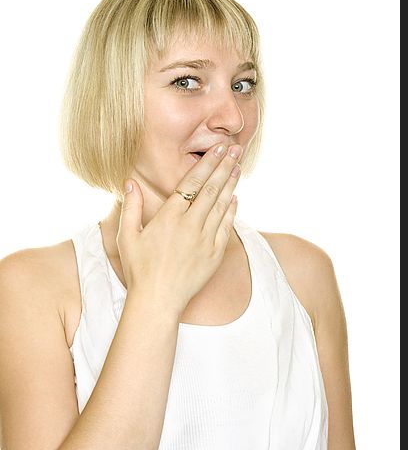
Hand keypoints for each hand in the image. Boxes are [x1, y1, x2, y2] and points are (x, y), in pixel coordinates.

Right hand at [116, 143, 241, 315]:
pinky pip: (227, 227)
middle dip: (224, 166)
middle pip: (211, 189)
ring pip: (222, 205)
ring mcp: (205, 239)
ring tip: (238, 167)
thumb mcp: (127, 236)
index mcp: (169, 217)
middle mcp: (190, 225)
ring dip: (231, 184)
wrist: (158, 301)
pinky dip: (232, 210)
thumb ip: (131, 206)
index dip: (207, 163)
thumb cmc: (139, 269)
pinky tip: (235, 198)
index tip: (219, 148)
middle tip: (235, 148)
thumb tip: (130, 181)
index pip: (192, 182)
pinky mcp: (215, 254)